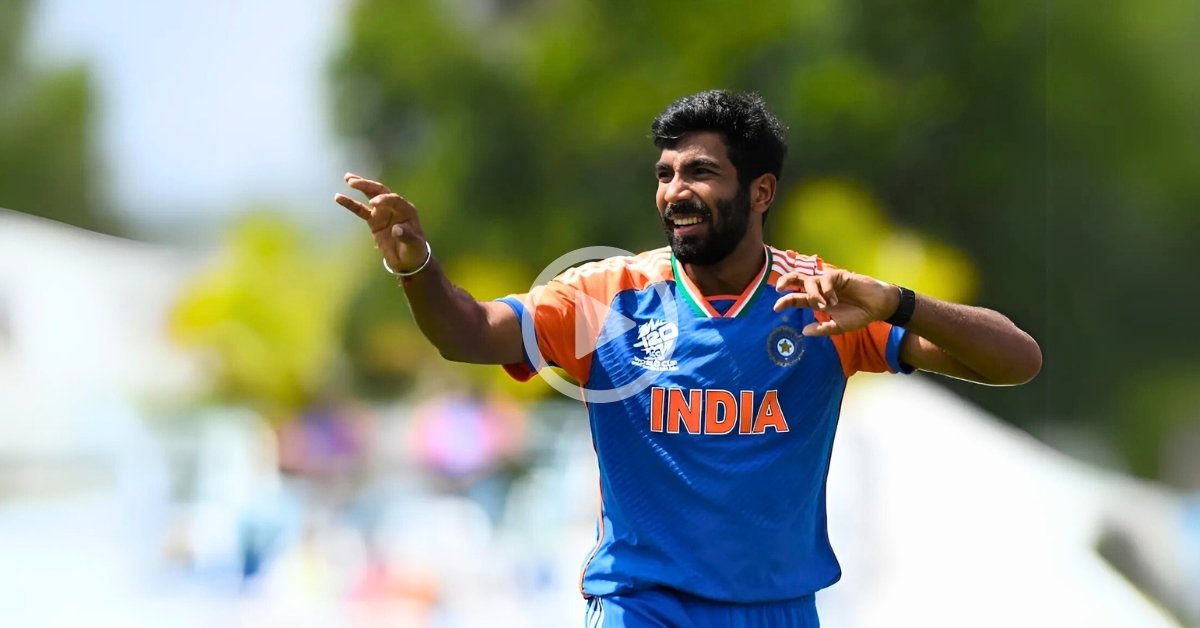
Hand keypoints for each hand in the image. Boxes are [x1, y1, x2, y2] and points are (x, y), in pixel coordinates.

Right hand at [334, 172, 427, 272]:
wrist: (407, 260)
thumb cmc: (414, 250)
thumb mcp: (414, 245)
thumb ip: (406, 236)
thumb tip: (396, 229)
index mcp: (407, 210)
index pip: (394, 199)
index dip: (384, 199)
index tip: (373, 203)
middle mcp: (394, 207)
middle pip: (381, 191)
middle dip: (368, 185)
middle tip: (353, 181)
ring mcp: (383, 212)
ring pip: (370, 195)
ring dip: (360, 186)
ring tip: (347, 178)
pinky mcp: (374, 219)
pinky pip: (361, 210)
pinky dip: (351, 204)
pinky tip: (339, 197)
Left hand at [773, 269, 899, 335]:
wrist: (877, 307)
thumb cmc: (858, 316)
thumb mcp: (838, 327)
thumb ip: (823, 328)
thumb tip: (804, 331)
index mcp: (816, 301)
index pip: (796, 298)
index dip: (785, 301)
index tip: (776, 307)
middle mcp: (819, 290)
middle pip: (797, 280)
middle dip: (786, 281)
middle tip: (778, 288)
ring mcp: (829, 282)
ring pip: (810, 280)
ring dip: (812, 293)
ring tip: (823, 305)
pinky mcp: (840, 275)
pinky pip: (826, 279)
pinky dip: (827, 289)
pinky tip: (834, 299)